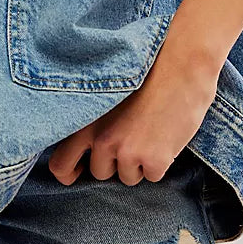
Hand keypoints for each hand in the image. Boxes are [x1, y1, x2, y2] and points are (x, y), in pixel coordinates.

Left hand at [46, 44, 220, 186]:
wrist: (182, 66)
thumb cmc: (147, 74)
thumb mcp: (108, 96)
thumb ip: (93, 122)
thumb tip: (90, 150)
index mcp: (85, 123)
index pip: (60, 166)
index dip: (71, 173)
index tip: (81, 171)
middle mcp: (102, 140)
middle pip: (100, 173)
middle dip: (115, 163)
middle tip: (132, 138)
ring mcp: (128, 152)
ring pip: (128, 177)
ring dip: (139, 163)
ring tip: (150, 133)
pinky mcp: (154, 160)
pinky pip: (152, 176)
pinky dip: (160, 163)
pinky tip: (164, 137)